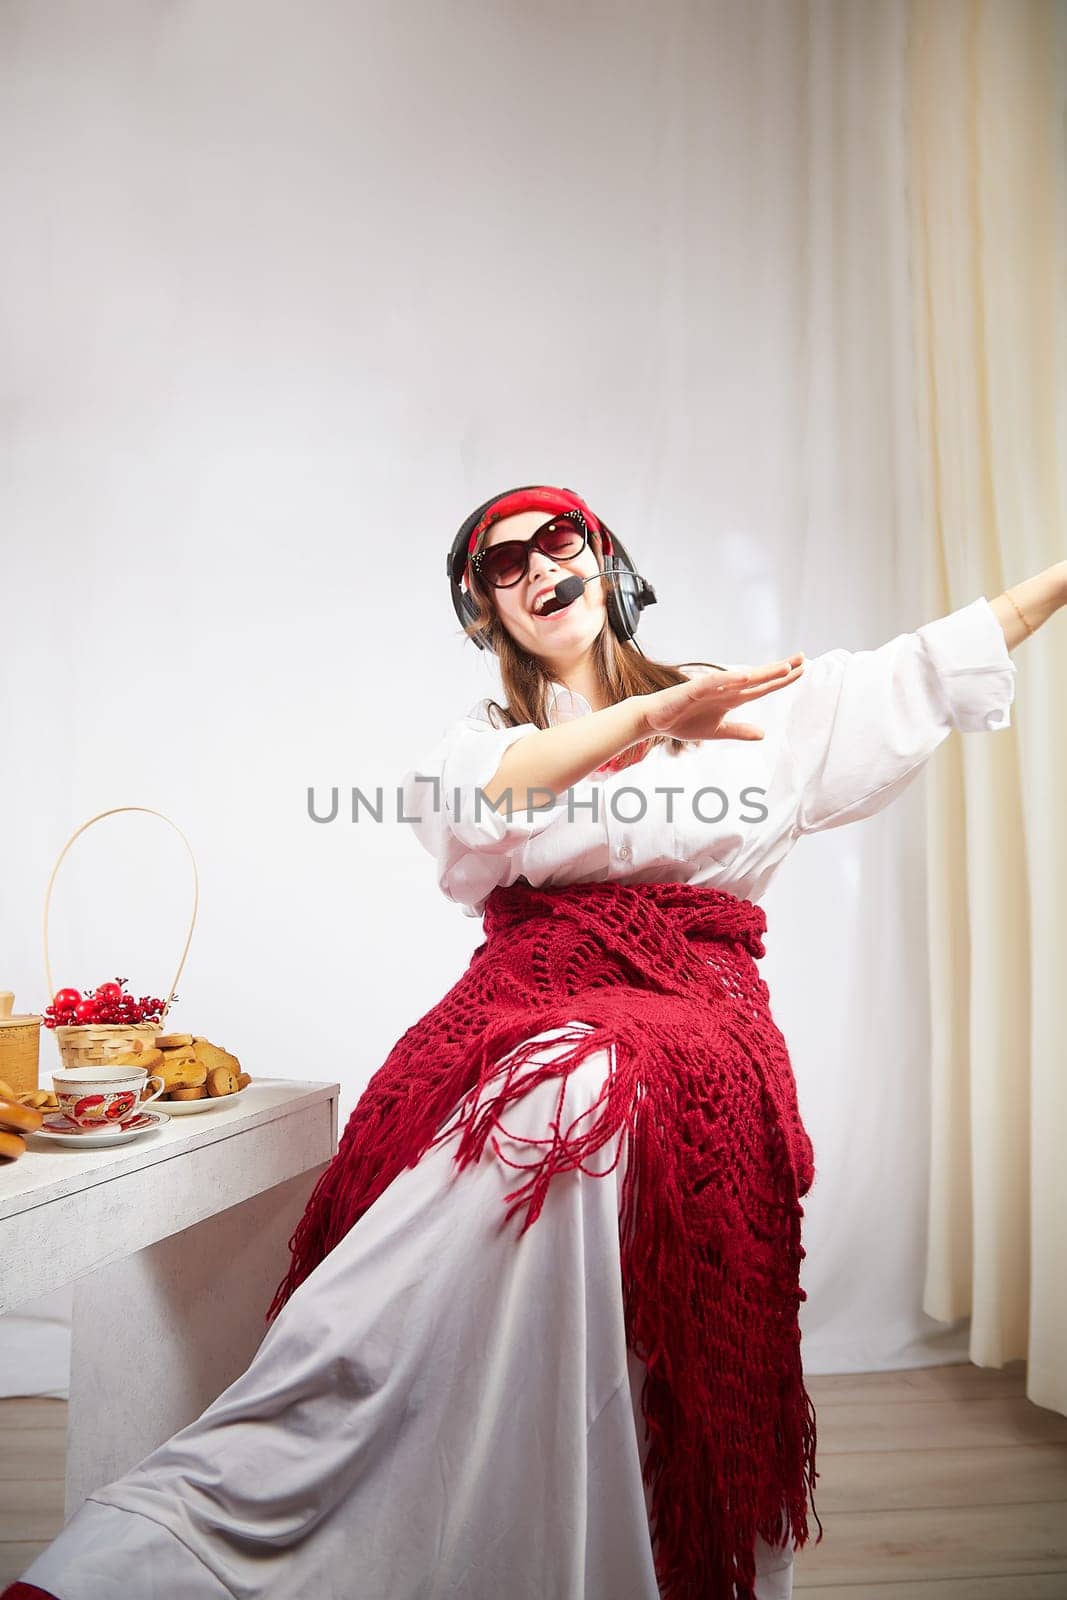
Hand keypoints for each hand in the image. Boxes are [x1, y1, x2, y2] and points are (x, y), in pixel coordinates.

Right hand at [638, 655, 805, 741]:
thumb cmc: (684, 722)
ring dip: (762, 673)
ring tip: (784, 668)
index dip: (782, 680)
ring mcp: (711, 688)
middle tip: (804, 658)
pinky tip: (746, 677)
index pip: (763, 687)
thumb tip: (763, 734)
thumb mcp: (718, 732)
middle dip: (780, 669)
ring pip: (741, 678)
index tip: (802, 670)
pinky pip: (715, 683)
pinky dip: (730, 679)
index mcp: (733, 699)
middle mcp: (726, 689)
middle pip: (758, 678)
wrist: (656, 720)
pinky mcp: (694, 690)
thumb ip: (740, 731)